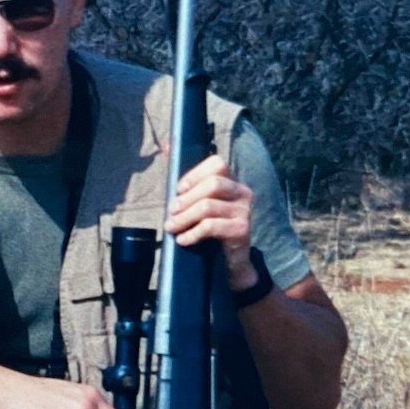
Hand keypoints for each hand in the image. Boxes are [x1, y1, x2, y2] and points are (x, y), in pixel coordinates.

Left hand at [166, 153, 256, 290]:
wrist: (231, 262)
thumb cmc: (211, 229)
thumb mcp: (198, 203)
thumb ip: (186, 178)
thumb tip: (165, 146)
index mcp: (232, 182)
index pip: (218, 164)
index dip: (195, 174)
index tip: (179, 190)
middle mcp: (242, 192)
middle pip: (212, 184)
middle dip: (186, 198)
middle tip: (171, 212)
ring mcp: (244, 211)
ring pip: (208, 206)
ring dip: (184, 218)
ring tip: (172, 227)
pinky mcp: (242, 230)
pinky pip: (211, 226)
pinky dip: (192, 233)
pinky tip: (183, 240)